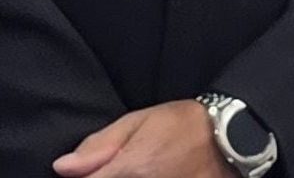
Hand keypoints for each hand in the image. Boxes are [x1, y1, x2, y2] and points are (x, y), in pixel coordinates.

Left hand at [53, 101, 221, 177]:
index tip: (88, 173)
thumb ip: (100, 146)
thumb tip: (62, 167)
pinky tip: (149, 175)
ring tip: (139, 168)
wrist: (231, 137)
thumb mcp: (140, 121)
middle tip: (125, 167)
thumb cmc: (183, 125)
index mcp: (130, 169)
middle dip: (104, 176)